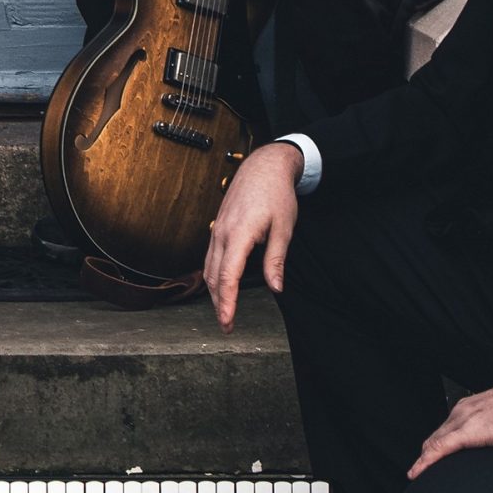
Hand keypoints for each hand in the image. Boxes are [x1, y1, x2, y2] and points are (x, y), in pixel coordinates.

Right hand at [204, 140, 303, 328]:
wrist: (264, 166)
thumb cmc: (276, 194)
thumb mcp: (284, 228)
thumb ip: (276, 260)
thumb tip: (276, 288)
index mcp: (239, 234)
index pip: (228, 276)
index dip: (227, 303)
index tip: (228, 322)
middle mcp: (222, 233)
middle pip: (213, 276)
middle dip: (219, 304)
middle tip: (227, 326)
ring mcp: (217, 229)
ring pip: (208, 267)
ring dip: (214, 291)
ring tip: (224, 311)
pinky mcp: (218, 226)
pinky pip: (210, 256)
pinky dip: (212, 275)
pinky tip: (219, 284)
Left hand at [407, 379, 492, 478]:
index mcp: (472, 406)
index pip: (446, 429)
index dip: (435, 446)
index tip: (430, 459)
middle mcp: (463, 410)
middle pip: (436, 437)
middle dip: (426, 454)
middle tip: (420, 471)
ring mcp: (464, 419)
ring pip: (434, 442)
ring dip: (424, 459)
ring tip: (416, 474)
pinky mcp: (469, 431)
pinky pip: (439, 448)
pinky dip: (425, 462)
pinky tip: (417, 472)